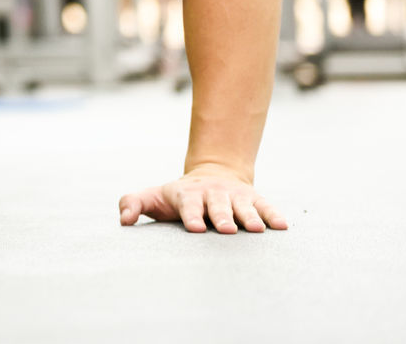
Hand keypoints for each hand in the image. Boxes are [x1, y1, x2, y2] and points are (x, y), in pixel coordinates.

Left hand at [118, 165, 287, 233]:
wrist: (211, 176)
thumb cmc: (177, 197)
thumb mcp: (153, 197)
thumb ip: (133, 204)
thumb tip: (123, 220)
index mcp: (187, 195)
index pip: (188, 204)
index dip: (191, 215)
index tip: (195, 228)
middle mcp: (212, 193)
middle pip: (217, 205)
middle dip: (221, 216)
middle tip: (227, 230)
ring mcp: (234, 195)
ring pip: (242, 205)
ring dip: (249, 216)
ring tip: (256, 229)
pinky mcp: (253, 198)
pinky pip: (264, 206)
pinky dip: (272, 214)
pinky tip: (282, 226)